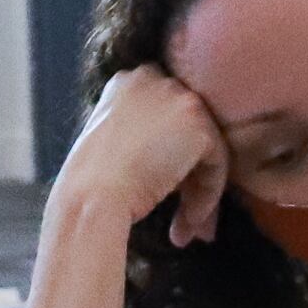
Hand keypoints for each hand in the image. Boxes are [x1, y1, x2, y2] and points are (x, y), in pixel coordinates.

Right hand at [55, 66, 229, 250]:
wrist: (91, 196)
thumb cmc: (91, 183)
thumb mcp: (112, 143)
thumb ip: (142, 136)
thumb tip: (173, 160)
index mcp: (129, 81)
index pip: (166, 113)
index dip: (171, 154)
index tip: (168, 190)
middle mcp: (156, 79)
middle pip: (188, 129)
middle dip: (189, 176)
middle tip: (184, 216)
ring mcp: (179, 99)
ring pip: (206, 148)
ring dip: (198, 191)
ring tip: (185, 227)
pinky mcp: (198, 126)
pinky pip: (216, 164)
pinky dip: (207, 197)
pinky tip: (187, 222)